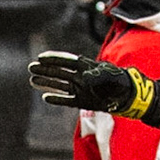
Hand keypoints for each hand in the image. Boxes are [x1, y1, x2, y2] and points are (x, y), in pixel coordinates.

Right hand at [29, 51, 157, 117]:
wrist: (128, 95)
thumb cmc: (120, 81)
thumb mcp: (111, 75)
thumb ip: (98, 75)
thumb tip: (85, 77)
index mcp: (86, 66)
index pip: (67, 61)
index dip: (54, 59)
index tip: (41, 58)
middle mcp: (80, 77)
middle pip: (59, 72)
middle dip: (45, 70)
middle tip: (31, 68)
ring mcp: (80, 89)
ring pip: (59, 85)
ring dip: (46, 82)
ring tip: (33, 80)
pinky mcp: (81, 101)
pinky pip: (66, 100)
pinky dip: (57, 99)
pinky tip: (46, 97)